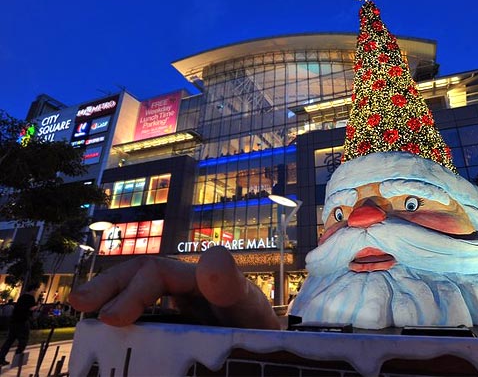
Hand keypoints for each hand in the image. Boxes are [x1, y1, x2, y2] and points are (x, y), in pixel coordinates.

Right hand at [69, 246, 280, 329]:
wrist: (266, 351)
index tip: (111, 319)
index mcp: (200, 279)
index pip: (157, 273)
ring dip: (107, 299)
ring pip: (136, 291)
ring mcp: (178, 306)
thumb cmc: (258, 330)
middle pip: (140, 274)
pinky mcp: (174, 326)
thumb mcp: (249, 310)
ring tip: (81, 316)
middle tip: (79, 304)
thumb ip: (232, 288)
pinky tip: (104, 339)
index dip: (131, 291)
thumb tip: (212, 259)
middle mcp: (185, 287)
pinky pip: (143, 318)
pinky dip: (121, 323)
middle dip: (108, 285)